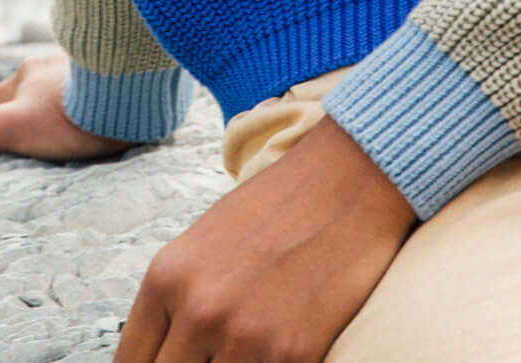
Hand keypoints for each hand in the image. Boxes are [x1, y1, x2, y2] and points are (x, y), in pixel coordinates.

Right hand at [0, 50, 135, 161]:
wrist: (131, 94)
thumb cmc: (67, 114)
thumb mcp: (8, 128)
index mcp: (24, 75)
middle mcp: (51, 65)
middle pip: (24, 96)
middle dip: (17, 115)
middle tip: (17, 143)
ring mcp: (82, 69)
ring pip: (56, 93)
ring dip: (52, 109)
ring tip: (58, 134)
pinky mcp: (112, 77)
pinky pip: (89, 92)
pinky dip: (83, 106)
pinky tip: (93, 119)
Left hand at [118, 111, 416, 362]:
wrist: (353, 176)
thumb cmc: (282, 203)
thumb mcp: (208, 241)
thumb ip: (179, 299)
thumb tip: (167, 352)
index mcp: (167, 276)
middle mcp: (198, 309)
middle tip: (212, 358)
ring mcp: (245, 335)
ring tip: (248, 350)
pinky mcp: (294, 354)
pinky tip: (277, 351)